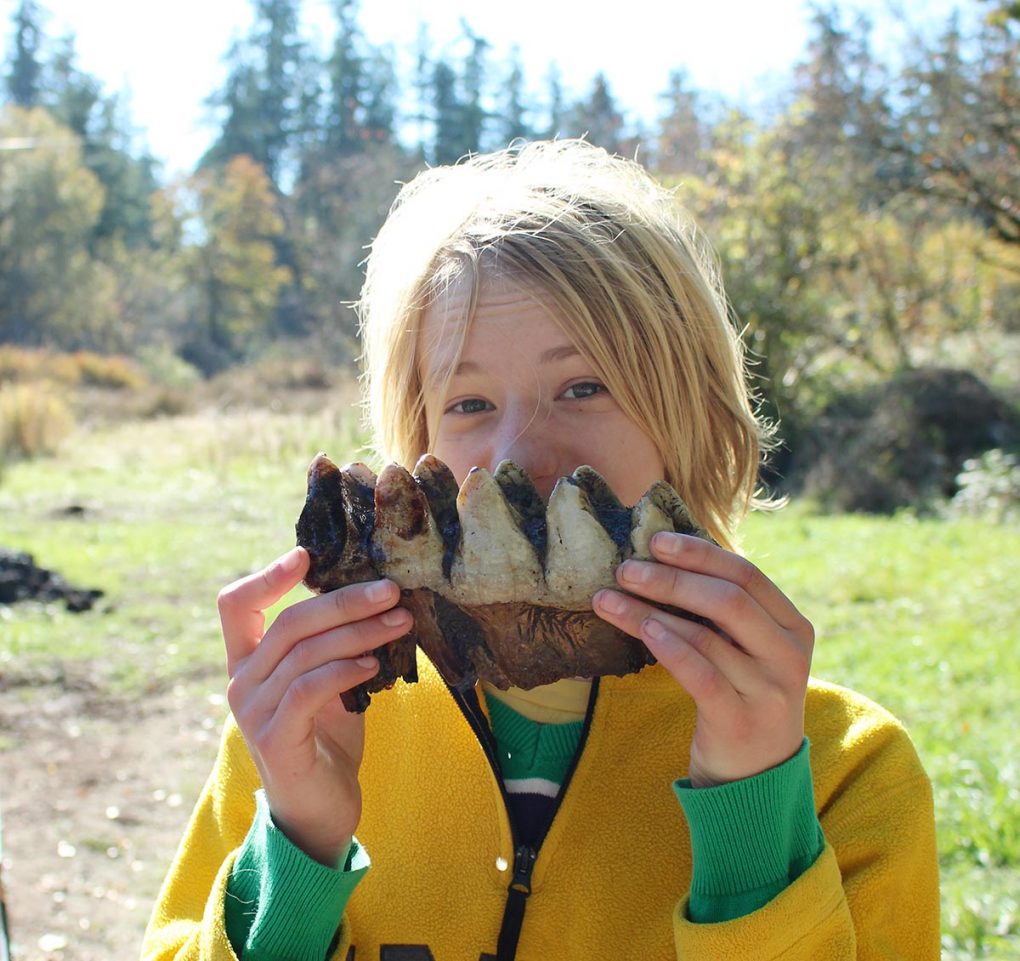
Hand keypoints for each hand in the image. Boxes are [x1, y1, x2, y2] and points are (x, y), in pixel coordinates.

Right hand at [218, 546, 412, 863]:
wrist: (321, 811)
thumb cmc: (328, 738)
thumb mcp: (328, 681)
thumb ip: (332, 645)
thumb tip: (376, 596)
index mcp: (249, 662)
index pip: (236, 605)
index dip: (266, 576)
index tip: (306, 556)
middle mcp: (242, 683)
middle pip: (287, 621)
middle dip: (345, 601)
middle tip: (391, 589)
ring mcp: (253, 713)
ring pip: (305, 653)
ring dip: (359, 633)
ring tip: (400, 621)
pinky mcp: (275, 740)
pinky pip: (309, 691)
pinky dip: (343, 671)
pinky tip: (374, 664)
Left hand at [593, 532, 813, 787]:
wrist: (756, 775)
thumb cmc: (740, 695)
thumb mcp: (746, 649)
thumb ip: (724, 611)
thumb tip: (663, 558)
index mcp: (793, 626)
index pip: (747, 574)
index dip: (699, 553)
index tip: (655, 541)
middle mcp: (789, 655)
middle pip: (728, 600)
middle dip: (671, 579)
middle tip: (626, 569)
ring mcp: (769, 690)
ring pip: (705, 636)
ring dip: (650, 612)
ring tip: (608, 600)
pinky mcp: (741, 721)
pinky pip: (701, 675)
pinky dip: (669, 647)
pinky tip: (642, 629)